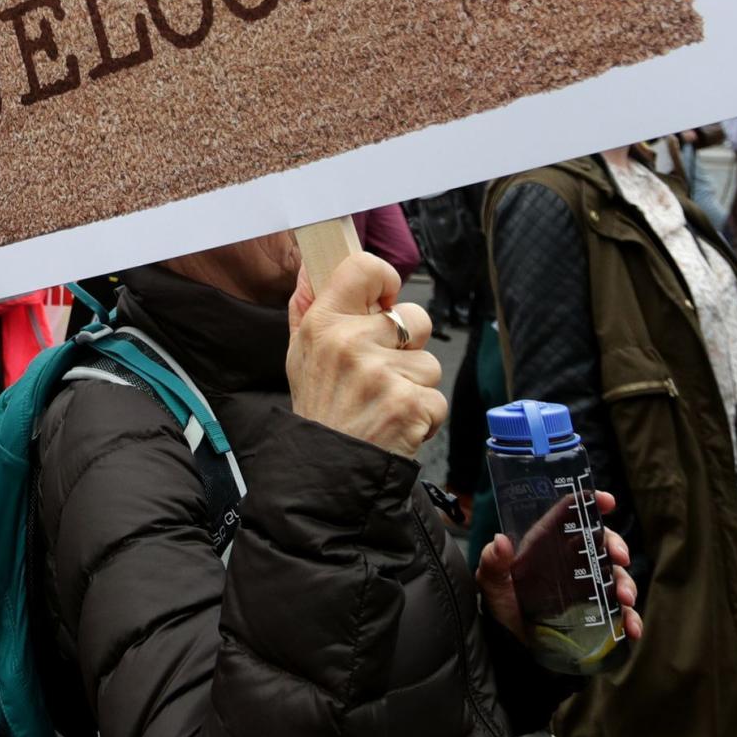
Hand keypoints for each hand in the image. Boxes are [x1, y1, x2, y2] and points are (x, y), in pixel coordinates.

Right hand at [284, 253, 444, 456]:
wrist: (329, 470)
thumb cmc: (319, 408)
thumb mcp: (299, 354)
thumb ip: (306, 306)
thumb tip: (311, 266)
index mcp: (323, 323)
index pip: (365, 267)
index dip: (384, 281)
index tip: (383, 301)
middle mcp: (351, 342)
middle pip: (414, 318)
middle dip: (409, 346)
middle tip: (382, 370)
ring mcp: (382, 373)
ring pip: (429, 361)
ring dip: (416, 385)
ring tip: (385, 403)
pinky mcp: (410, 403)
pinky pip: (437, 397)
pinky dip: (423, 416)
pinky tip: (397, 424)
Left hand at [477, 489, 641, 646]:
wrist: (511, 648)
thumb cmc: (501, 609)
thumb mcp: (492, 584)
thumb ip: (493, 563)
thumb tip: (500, 541)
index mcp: (546, 546)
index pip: (570, 516)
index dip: (590, 504)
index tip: (608, 501)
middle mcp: (568, 562)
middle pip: (601, 544)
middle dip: (616, 545)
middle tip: (620, 557)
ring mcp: (585, 587)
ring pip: (616, 576)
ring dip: (627, 583)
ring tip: (625, 598)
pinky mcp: (595, 614)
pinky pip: (619, 612)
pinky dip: (630, 618)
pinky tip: (631, 628)